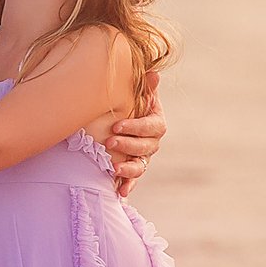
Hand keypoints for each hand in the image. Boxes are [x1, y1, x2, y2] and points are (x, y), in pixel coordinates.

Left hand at [106, 70, 165, 198]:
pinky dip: (128, 186)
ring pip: (140, 166)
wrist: (121, 118)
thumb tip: (154, 74)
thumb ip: (146, 86)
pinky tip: (121, 192)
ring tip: (114, 170)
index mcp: (156, 123)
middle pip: (145, 147)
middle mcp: (152, 142)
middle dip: (128, 146)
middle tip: (109, 142)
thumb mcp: (137, 94)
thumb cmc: (129, 103)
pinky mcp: (133, 170)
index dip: (135, 128)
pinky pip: (133, 180)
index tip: (116, 126)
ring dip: (129, 170)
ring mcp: (143, 158)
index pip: (151, 127)